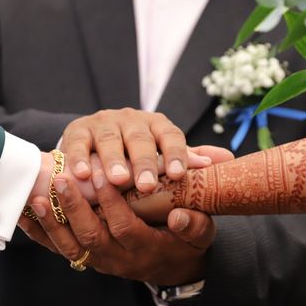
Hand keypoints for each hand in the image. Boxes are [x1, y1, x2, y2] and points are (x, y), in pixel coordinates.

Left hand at [18, 146, 228, 244]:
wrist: (174, 269)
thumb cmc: (187, 244)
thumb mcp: (201, 235)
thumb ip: (194, 225)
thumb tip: (181, 215)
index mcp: (146, 250)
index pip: (123, 227)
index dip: (111, 202)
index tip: (103, 174)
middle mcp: (119, 260)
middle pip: (90, 237)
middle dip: (74, 208)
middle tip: (61, 178)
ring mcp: (100, 262)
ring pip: (70, 246)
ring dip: (51, 221)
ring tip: (37, 196)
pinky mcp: (88, 259)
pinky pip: (59, 249)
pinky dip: (40, 233)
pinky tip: (24, 214)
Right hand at [61, 109, 186, 192]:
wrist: (95, 148)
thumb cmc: (137, 159)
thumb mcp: (165, 157)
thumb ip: (191, 159)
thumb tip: (228, 159)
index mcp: (157, 125)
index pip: (171, 136)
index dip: (175, 154)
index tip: (178, 175)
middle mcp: (131, 119)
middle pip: (141, 139)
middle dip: (144, 162)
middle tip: (147, 186)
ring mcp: (103, 123)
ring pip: (110, 139)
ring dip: (113, 160)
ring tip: (117, 180)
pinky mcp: (78, 130)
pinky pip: (78, 143)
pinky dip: (79, 158)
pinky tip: (82, 175)